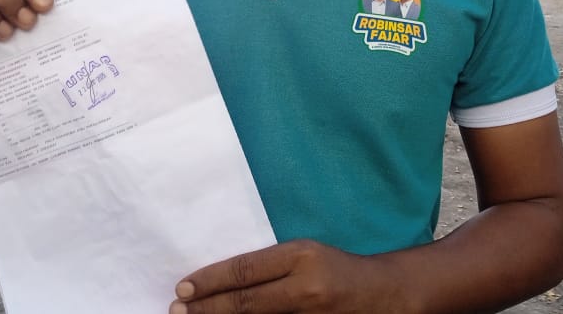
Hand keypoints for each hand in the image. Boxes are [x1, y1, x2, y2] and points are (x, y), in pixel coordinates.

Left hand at [169, 240, 382, 313]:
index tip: (183, 288)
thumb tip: (221, 281)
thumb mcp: (305, 253)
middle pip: (245, 303)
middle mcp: (305, 287)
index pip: (245, 269)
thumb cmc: (337, 268)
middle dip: (206, 310)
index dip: (210, 280)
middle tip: (177, 311)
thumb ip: (269, 265)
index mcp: (301, 256)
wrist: (385, 294)